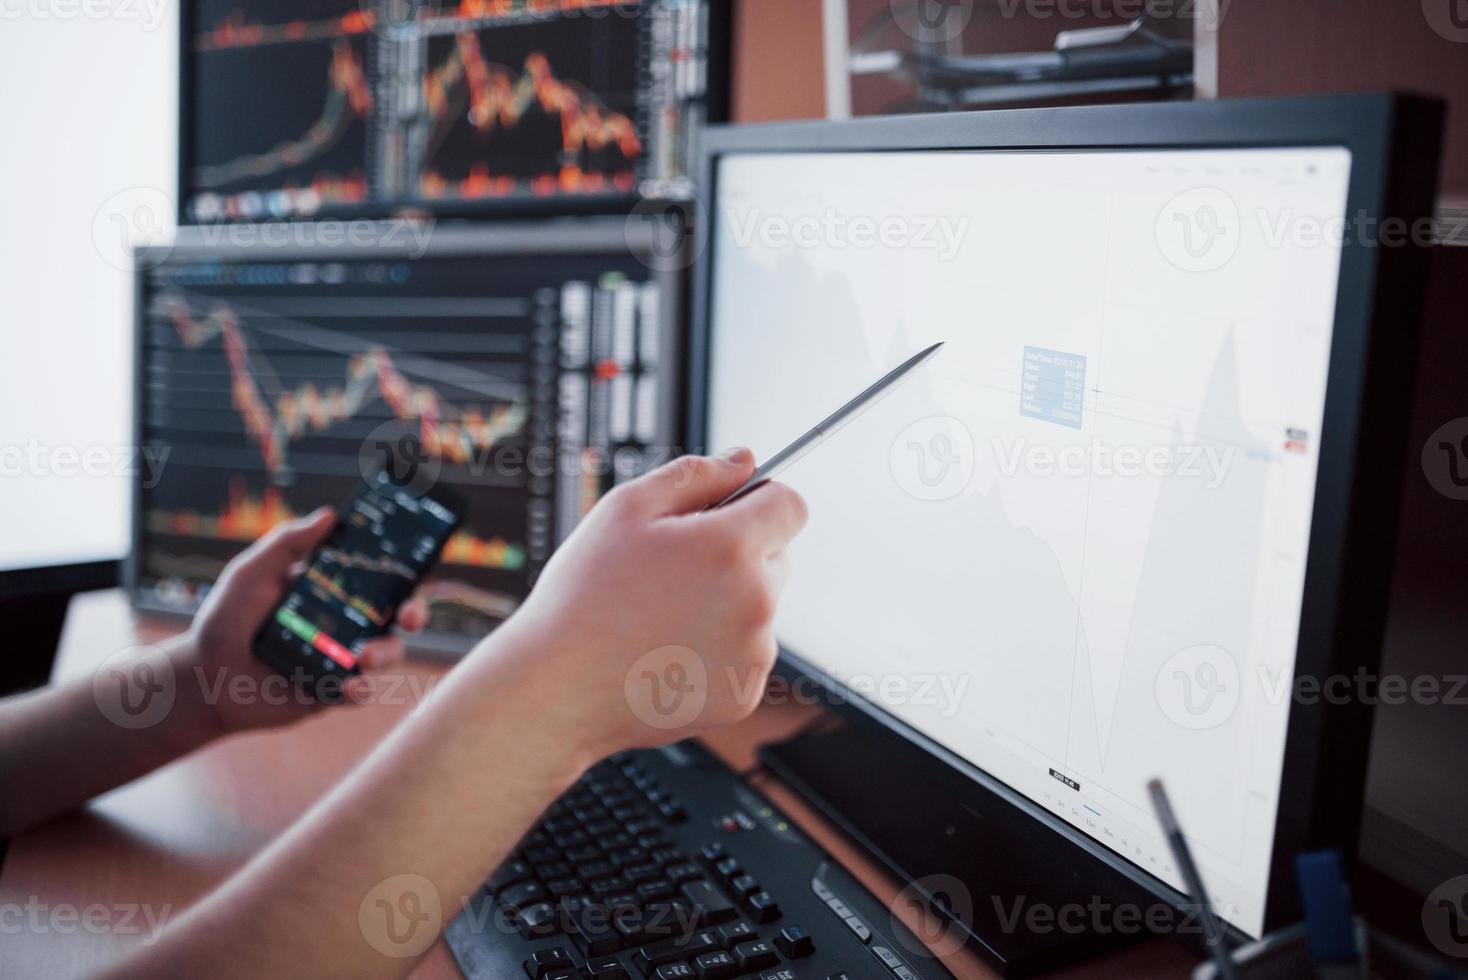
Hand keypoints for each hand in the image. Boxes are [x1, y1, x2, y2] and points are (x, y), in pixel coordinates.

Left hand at [185, 508, 429, 733]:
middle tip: (409, 616)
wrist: (204, 679)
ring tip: (364, 659)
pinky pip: (359, 691)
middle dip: (415, 613)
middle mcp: (345, 622)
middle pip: (397, 614)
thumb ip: (287, 543)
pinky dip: (360, 690)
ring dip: (386, 653)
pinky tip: (349, 686)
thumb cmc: (226, 620)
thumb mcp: (252, 573)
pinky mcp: (331, 691)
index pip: (379, 576)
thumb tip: (329, 514)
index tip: (419, 566)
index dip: (405, 571)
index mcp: (332, 589)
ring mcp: (341, 657)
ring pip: (387, 652)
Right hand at [489, 449, 807, 759]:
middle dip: (740, 554)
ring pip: (760, 609)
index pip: (790, 506)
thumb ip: (696, 474)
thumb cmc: (584, 596)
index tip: (732, 511)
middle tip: (675, 569)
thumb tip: (744, 460)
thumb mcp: (626, 508)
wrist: (558, 689)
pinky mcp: (743, 696)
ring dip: (728, 603)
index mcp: (731, 549)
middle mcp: (756, 603)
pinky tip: (668, 651)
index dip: (761, 500)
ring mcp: (753, 655)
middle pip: (777, 558)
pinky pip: (746, 655)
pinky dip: (718, 650)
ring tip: (662, 616)